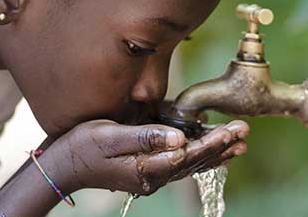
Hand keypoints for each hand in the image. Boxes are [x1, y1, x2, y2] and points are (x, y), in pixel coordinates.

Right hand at [51, 120, 248, 195]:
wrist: (64, 165)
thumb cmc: (83, 147)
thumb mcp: (110, 137)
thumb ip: (145, 138)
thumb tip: (180, 139)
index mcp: (146, 167)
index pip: (188, 155)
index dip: (212, 142)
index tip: (233, 131)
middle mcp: (153, 175)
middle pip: (194, 161)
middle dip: (220, 146)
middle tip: (243, 133)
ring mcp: (151, 175)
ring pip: (190, 164)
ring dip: (214, 152)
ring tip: (237, 144)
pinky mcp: (147, 169)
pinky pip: (180, 164)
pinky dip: (198, 155)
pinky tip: (208, 147)